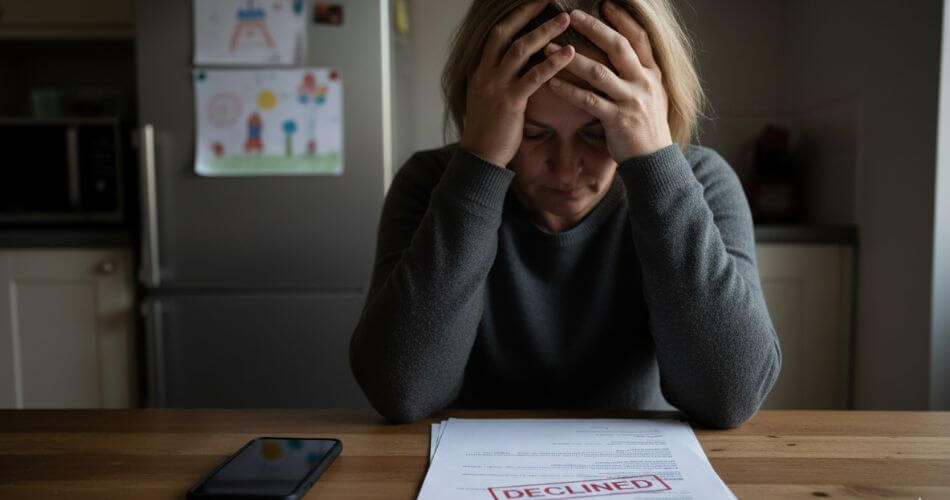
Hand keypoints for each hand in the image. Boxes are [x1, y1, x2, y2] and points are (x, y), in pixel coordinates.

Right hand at [459, 0, 575, 167]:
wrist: (480, 156)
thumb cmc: (489, 129)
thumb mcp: (486, 96)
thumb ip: (498, 77)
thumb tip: (514, 62)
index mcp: (479, 70)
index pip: (495, 34)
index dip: (514, 17)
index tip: (532, 4)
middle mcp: (485, 73)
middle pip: (505, 33)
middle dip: (526, 13)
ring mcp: (496, 86)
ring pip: (520, 49)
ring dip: (545, 31)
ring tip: (565, 18)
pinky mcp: (510, 101)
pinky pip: (534, 76)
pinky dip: (553, 63)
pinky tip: (570, 53)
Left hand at [544, 1, 672, 162]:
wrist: (654, 160)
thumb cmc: (646, 127)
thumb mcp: (652, 95)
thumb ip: (638, 74)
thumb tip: (621, 53)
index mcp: (651, 73)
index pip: (638, 38)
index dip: (622, 19)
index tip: (605, 3)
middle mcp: (643, 83)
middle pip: (618, 47)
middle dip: (594, 29)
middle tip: (573, 15)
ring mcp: (631, 101)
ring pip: (599, 73)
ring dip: (572, 59)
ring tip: (548, 49)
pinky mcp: (618, 120)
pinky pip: (589, 101)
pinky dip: (569, 91)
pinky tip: (551, 83)